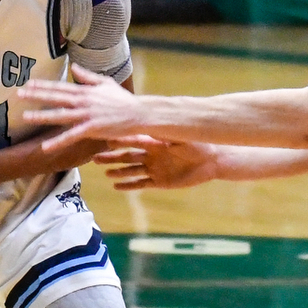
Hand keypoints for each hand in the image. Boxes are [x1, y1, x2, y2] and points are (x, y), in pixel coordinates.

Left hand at [18, 65, 146, 152]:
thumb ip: (88, 76)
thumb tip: (73, 67)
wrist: (139, 113)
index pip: (60, 87)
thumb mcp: (106, 83)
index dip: (43, 85)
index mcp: (85, 91)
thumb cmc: (123, 100)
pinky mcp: (92, 129)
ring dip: (42, 116)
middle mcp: (83, 101)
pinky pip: (71, 136)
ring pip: (60, 115)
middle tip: (18, 94)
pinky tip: (45, 147)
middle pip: (55, 98)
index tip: (28, 83)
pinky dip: (57, 141)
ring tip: (25, 117)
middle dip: (36, 96)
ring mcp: (87, 115)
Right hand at [94, 138, 218, 190]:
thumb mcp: (181, 137)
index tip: (105, 139)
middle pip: (127, 156)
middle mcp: (152, 155)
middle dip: (112, 157)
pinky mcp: (160, 182)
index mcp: (156, 143)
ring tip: (104, 172)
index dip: (119, 141)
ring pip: (131, 171)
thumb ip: (166, 132)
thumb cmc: (199, 144)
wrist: (212, 161)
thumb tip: (153, 122)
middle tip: (95, 158)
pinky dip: (129, 185)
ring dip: (118, 171)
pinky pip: (141, 184)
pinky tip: (116, 185)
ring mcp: (155, 169)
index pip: (133, 141)